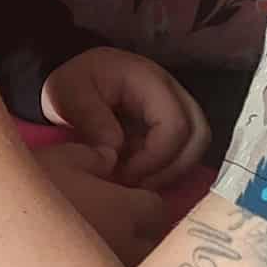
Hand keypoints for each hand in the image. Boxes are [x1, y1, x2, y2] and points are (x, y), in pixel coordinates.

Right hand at [34, 138, 184, 261]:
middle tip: (113, 228)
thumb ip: (93, 157)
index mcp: (124, 210)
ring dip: (123, 265)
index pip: (156, 209)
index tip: (124, 201)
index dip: (143, 203)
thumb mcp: (60, 157)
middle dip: (140, 237)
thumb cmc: (26, 191)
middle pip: (152, 247)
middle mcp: (125, 249)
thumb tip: (110, 159)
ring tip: (96, 258)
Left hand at [42, 49, 210, 190]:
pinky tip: (138, 177)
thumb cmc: (71, 84)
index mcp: (150, 80)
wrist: (74, 82)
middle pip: (198, 136)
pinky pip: (184, 153)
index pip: (175, 125)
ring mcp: (176, 108)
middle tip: (136, 185)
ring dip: (170, 172)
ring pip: (195, 148)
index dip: (154, 158)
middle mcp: (172, 93)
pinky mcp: (171, 125)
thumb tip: (115, 152)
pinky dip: (165, 170)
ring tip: (136, 183)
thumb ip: (91, 119)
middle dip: (171, 169)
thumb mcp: (67, 94)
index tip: (123, 174)